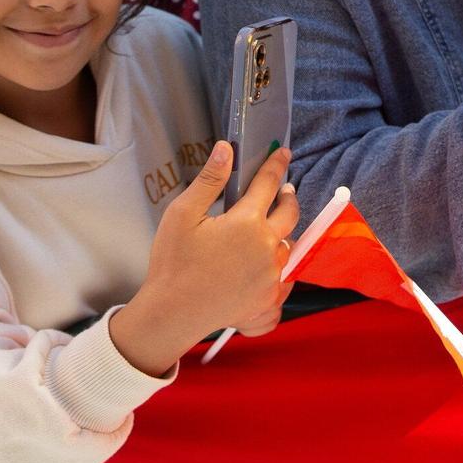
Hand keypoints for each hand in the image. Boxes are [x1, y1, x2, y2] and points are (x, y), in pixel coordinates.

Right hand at [108, 142, 298, 375]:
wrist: (172, 313)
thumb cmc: (173, 262)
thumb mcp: (183, 214)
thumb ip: (209, 180)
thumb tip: (225, 149)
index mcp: (248, 223)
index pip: (268, 184)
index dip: (276, 164)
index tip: (282, 153)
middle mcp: (268, 249)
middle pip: (291, 214)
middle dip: (288, 198)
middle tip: (285, 191)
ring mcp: (272, 278)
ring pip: (289, 249)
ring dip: (284, 236)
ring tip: (274, 231)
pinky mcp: (269, 302)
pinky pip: (285, 283)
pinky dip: (281, 274)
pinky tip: (270, 271)